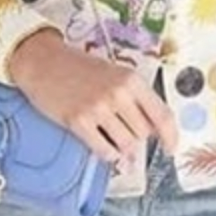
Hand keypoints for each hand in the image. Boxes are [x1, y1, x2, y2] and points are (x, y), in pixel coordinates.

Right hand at [8, 29, 178, 166]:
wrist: (44, 62)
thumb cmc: (80, 68)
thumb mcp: (115, 74)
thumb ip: (134, 98)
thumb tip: (151, 130)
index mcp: (132, 79)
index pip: (162, 115)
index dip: (171, 136)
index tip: (171, 148)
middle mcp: (118, 93)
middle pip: (143, 134)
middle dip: (137, 136)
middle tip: (123, 129)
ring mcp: (98, 108)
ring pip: (126, 145)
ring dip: (122, 147)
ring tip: (110, 135)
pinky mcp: (79, 121)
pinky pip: (104, 150)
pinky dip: (107, 153)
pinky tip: (102, 144)